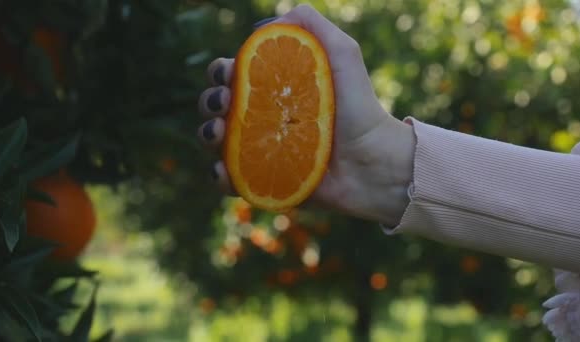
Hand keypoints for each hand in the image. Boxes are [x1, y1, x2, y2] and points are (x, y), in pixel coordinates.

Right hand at [197, 4, 415, 226]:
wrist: (373, 162)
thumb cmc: (360, 108)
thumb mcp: (343, 55)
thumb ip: (314, 27)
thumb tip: (270, 22)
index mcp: (274, 89)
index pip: (233, 75)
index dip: (221, 72)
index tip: (229, 74)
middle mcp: (263, 118)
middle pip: (218, 106)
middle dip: (210, 101)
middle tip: (225, 104)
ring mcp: (262, 151)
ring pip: (216, 142)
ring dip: (206, 135)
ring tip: (219, 134)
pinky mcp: (266, 181)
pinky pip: (231, 180)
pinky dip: (219, 175)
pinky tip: (223, 170)